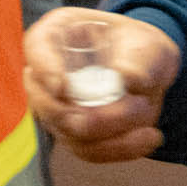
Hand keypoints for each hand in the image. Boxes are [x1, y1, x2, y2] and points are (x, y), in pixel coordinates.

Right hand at [25, 8, 180, 161]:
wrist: (148, 71)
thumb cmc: (140, 48)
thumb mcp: (147, 44)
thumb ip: (139, 59)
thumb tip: (128, 78)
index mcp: (57, 35)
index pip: (37, 47)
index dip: (44, 68)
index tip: (61, 86)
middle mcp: (48, 73)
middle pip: (47, 102)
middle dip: (87, 116)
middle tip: (132, 111)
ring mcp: (56, 107)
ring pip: (69, 133)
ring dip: (111, 135)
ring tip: (149, 121)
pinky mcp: (72, 133)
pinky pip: (88, 150)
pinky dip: (118, 149)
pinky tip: (148, 139)